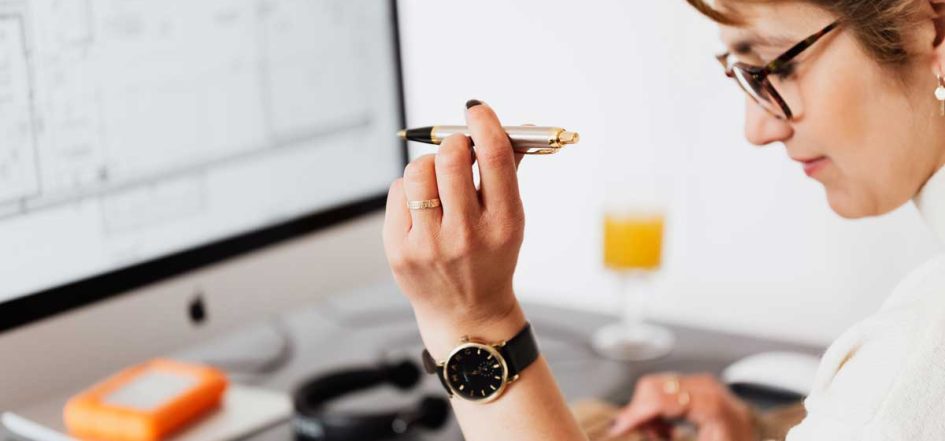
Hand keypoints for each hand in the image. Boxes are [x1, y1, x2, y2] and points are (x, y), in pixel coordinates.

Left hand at [382, 100, 525, 355]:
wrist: (466, 313)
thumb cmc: (490, 257)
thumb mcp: (511, 220)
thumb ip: (507, 171)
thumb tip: (506, 125)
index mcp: (504, 223)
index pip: (494, 157)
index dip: (484, 123)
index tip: (476, 110)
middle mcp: (467, 235)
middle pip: (451, 158)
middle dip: (453, 143)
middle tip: (457, 148)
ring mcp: (430, 245)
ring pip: (418, 172)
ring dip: (428, 165)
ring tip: (437, 181)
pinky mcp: (400, 250)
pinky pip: (398, 192)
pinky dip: (410, 189)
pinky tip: (422, 206)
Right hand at [609, 373, 756, 440]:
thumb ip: (662, 438)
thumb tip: (629, 429)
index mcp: (713, 406)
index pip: (661, 398)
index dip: (634, 414)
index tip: (617, 430)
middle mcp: (710, 389)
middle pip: (655, 387)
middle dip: (641, 414)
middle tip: (648, 437)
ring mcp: (706, 385)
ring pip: (656, 386)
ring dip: (650, 413)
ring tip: (663, 436)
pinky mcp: (701, 386)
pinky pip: (667, 388)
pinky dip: (659, 409)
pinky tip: (668, 429)